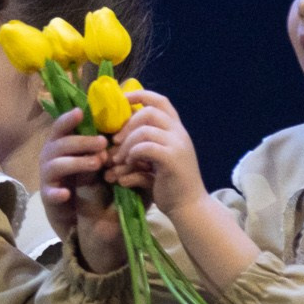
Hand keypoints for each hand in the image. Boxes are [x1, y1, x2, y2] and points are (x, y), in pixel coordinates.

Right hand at [39, 108, 123, 268]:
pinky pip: (50, 193)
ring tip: (97, 164)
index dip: (69, 118)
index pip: (61, 126)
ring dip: (77, 162)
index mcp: (62, 143)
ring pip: (57, 164)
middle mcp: (51, 156)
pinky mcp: (49, 197)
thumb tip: (125, 124)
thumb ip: (104, 144)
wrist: (85, 216)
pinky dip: (57, 192)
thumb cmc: (92, 180)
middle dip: (82, 141)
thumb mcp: (99, 159)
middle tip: (103, 143)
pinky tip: (66, 194)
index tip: (82, 112)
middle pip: (61, 143)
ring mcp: (49, 176)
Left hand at [104, 90, 210, 213]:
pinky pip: (145, 147)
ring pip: (145, 129)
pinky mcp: (172, 159)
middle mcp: (179, 133)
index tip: (122, 100)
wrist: (189, 207)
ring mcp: (178, 145)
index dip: (139, 95)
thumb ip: (141, 146)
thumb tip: (114, 138)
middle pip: (149, 112)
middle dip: (127, 123)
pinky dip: (132, 153)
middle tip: (115, 140)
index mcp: (176, 130)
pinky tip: (128, 164)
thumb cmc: (169, 185)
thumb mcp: (154, 161)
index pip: (160, 101)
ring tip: (118, 158)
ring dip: (127, 143)